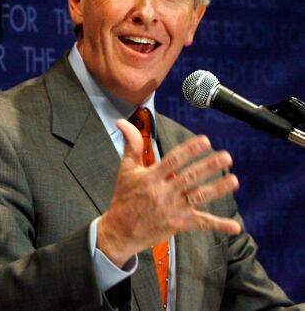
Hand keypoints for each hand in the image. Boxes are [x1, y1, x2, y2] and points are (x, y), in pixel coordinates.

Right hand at [96, 119, 240, 267]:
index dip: (190, 150)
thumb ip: (131, 145)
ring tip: (234, 180)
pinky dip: (218, 225)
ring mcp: (172, 209)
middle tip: (226, 157)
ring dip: (218, 189)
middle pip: (190, 177)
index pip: (173, 160)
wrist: (120, 230)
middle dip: (209, 166)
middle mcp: (163, 192)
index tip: (204, 141)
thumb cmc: (124, 198)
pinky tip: (234, 227)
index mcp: (150, 177)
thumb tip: (124, 123)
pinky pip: (201, 223)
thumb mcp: (125, 170)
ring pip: (198, 196)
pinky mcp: (178, 224)